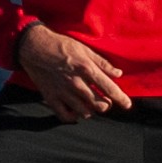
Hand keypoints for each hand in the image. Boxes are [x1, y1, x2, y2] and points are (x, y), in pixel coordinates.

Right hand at [15, 22, 132, 121]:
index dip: (121, 98)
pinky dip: (73, 117)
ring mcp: (63, 92)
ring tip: (91, 105)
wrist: (34, 47)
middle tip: (105, 102)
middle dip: (106, 105)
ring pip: (84, 112)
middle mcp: (77, 83)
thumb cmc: (61, 45)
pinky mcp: (51, 98)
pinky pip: (65, 116)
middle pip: (99, 104)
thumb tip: (118, 73)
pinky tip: (76, 112)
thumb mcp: (84, 49)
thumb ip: (102, 63)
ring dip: (91, 110)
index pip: (109, 88)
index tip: (127, 105)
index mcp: (87, 69)